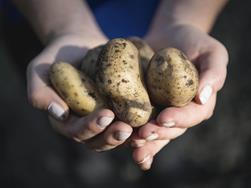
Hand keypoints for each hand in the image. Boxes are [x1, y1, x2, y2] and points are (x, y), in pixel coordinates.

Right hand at [27, 33, 132, 150]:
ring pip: (117, 136)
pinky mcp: (120, 110)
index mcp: (67, 122)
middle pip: (100, 140)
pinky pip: (131, 122)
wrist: (78, 45)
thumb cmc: (57, 57)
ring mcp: (105, 119)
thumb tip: (59, 113)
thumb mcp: (39, 70)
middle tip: (125, 129)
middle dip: (112, 137)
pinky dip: (141, 125)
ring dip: (130, 137)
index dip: (91, 128)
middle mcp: (87, 125)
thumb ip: (40, 92)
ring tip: (143, 130)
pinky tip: (153, 120)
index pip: (77, 132)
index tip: (105, 115)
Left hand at [131, 24, 227, 169]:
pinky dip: (130, 132)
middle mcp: (179, 112)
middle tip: (142, 135)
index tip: (163, 118)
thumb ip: (214, 73)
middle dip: (157, 134)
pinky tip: (119, 138)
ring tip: (131, 144)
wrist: (169, 35)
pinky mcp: (143, 106)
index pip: (192, 116)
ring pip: (154, 131)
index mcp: (198, 104)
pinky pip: (138, 121)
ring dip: (143, 142)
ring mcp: (160, 110)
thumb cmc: (194, 42)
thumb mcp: (211, 52)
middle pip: (171, 130)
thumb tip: (203, 97)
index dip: (179, 119)